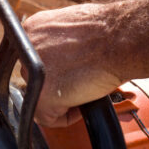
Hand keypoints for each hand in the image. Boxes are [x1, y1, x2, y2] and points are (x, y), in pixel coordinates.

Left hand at [23, 4, 122, 127]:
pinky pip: (48, 119)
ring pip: (39, 99)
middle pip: (33, 80)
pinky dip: (67, 117)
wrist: (124, 38)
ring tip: (84, 88)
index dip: (51, 70)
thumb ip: (56, 44)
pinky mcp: (41, 96)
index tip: (65, 72)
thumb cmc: (111, 32)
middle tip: (79, 80)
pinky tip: (83, 102)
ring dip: (62, 100)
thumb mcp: (73, 29)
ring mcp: (29, 72)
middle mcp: (25, 48)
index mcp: (32, 29)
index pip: (31, 60)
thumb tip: (56, 60)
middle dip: (56, 85)